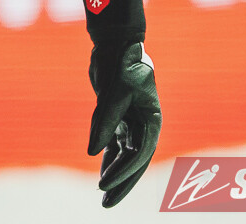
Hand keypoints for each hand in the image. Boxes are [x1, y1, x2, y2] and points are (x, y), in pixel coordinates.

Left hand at [87, 41, 160, 207]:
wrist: (116, 42)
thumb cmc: (122, 62)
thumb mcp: (115, 90)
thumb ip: (105, 120)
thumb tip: (92, 151)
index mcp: (153, 119)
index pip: (140, 153)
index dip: (123, 171)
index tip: (104, 184)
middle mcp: (145, 124)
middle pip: (135, 161)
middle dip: (122, 183)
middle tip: (107, 204)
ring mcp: (132, 121)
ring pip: (124, 155)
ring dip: (114, 174)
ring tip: (103, 196)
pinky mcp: (119, 117)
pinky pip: (115, 144)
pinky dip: (107, 158)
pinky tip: (101, 174)